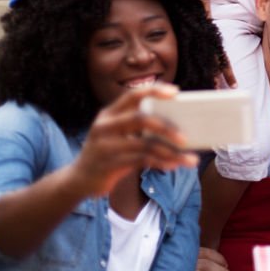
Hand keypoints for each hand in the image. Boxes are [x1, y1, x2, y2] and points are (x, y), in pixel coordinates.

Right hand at [70, 84, 196, 197]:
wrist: (79, 179)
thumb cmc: (109, 152)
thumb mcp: (117, 134)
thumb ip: (138, 126)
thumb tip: (179, 125)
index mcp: (109, 113)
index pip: (132, 95)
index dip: (154, 90)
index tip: (176, 92)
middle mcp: (105, 126)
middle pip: (140, 119)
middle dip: (166, 128)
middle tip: (186, 138)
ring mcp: (105, 145)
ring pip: (145, 145)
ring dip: (171, 152)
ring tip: (190, 159)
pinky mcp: (108, 164)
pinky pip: (141, 161)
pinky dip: (161, 163)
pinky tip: (173, 165)